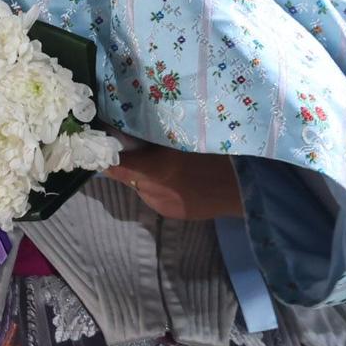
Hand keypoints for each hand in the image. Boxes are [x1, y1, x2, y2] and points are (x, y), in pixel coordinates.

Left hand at [107, 146, 244, 220]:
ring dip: (146, 174)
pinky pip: (158, 196)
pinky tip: (179, 178)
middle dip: (129, 162)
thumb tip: (131, 132)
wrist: (244, 189)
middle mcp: (154, 192)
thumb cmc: (217, 156)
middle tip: (137, 144)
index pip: (115, 166)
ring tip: (164, 161)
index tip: (101, 142)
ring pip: (143, 187)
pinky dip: (160, 186)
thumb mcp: (184, 141)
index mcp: (156, 171)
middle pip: (128, 176)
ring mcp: (164, 206)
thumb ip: (155, 140)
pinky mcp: (174, 214)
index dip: (106, 155)